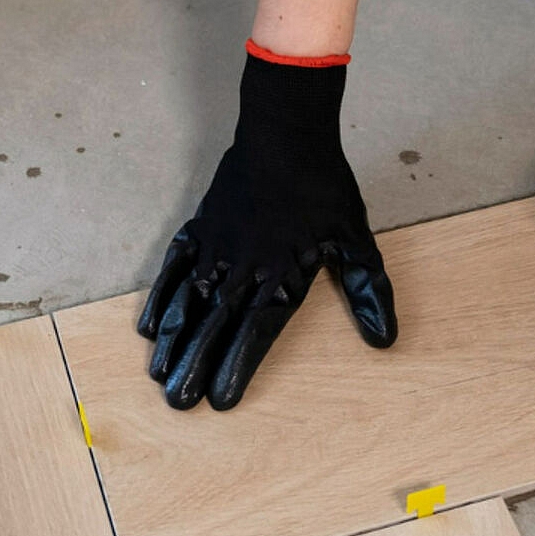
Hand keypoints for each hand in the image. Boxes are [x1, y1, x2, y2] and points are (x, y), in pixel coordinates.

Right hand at [137, 50, 396, 409]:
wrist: (286, 132)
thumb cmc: (324, 185)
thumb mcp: (355, 237)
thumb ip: (367, 290)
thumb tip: (385, 340)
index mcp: (284, 273)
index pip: (256, 331)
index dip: (238, 366)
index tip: (222, 399)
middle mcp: (246, 266)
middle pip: (216, 325)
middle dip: (196, 366)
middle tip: (178, 403)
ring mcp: (219, 246)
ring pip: (191, 301)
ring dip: (174, 341)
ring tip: (159, 375)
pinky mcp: (202, 227)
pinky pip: (175, 268)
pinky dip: (161, 298)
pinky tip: (149, 327)